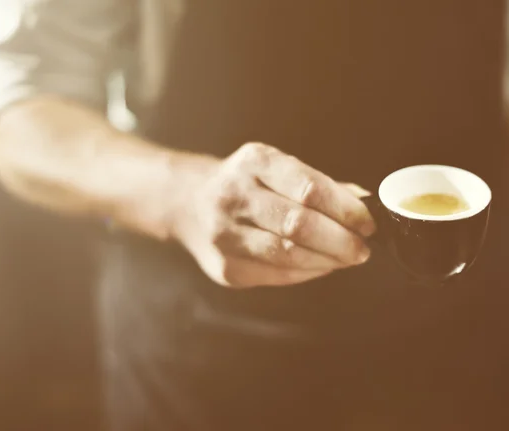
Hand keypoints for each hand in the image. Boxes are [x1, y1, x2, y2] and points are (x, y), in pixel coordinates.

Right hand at [170, 143, 375, 287]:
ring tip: (345, 258)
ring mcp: (224, 234)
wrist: (187, 203)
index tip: (368, 223)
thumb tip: (364, 202)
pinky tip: (319, 265)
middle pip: (298, 224)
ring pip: (288, 254)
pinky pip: (276, 275)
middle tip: (362, 249)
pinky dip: (307, 273)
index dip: (346, 209)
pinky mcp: (224, 267)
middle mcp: (233, 195)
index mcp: (253, 162)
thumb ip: (318, 184)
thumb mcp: (274, 167)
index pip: (309, 188)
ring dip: (327, 260)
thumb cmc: (244, 183)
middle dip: (341, 241)